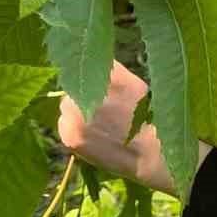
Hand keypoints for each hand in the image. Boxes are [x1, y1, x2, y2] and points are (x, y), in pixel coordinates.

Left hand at [57, 62, 206, 194]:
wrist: (151, 153)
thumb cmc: (149, 116)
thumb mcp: (135, 84)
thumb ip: (112, 73)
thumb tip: (92, 63)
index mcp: (109, 75)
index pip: (88, 63)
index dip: (91, 71)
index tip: (95, 77)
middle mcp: (89, 92)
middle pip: (74, 84)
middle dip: (83, 92)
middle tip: (100, 104)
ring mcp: (76, 115)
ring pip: (68, 105)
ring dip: (77, 110)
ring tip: (98, 121)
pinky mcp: (70, 136)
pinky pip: (65, 124)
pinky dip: (74, 126)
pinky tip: (92, 133)